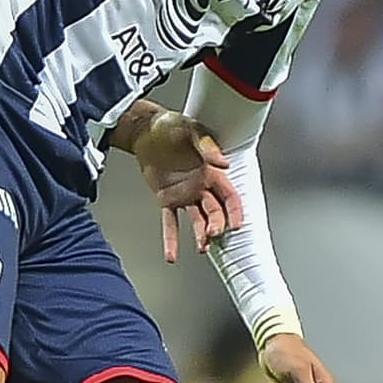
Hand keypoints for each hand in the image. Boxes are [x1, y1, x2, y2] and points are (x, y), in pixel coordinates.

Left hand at [131, 109, 242, 260]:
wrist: (145, 130)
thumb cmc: (171, 125)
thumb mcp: (191, 129)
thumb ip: (206, 145)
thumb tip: (223, 163)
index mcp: (212, 171)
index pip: (230, 195)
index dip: (235, 211)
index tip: (236, 225)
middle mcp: (201, 186)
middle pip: (215, 212)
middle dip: (217, 225)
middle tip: (213, 235)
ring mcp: (185, 195)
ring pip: (198, 221)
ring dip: (201, 236)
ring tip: (201, 248)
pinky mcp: (167, 199)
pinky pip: (171, 223)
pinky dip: (172, 240)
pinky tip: (172, 256)